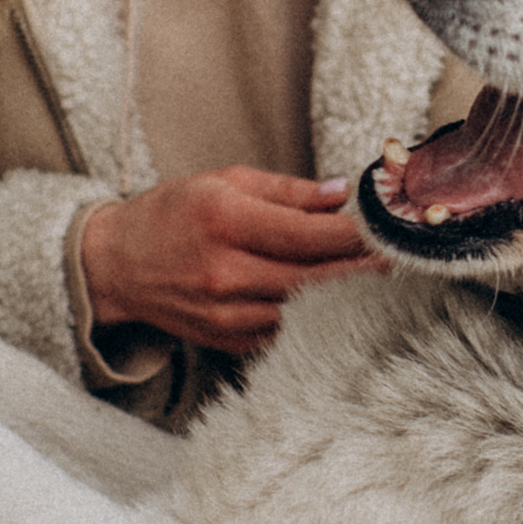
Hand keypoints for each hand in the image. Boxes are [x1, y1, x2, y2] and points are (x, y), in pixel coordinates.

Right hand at [79, 166, 373, 354]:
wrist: (116, 265)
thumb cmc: (172, 214)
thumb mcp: (225, 182)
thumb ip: (288, 191)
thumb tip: (343, 194)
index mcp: (225, 223)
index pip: (309, 236)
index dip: (356, 235)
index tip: (390, 227)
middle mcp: (226, 274)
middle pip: (316, 278)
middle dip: (366, 269)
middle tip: (407, 257)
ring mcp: (227, 315)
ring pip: (306, 312)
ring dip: (350, 298)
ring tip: (388, 282)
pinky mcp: (228, 341)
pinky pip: (287, 334)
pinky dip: (319, 320)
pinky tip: (347, 307)